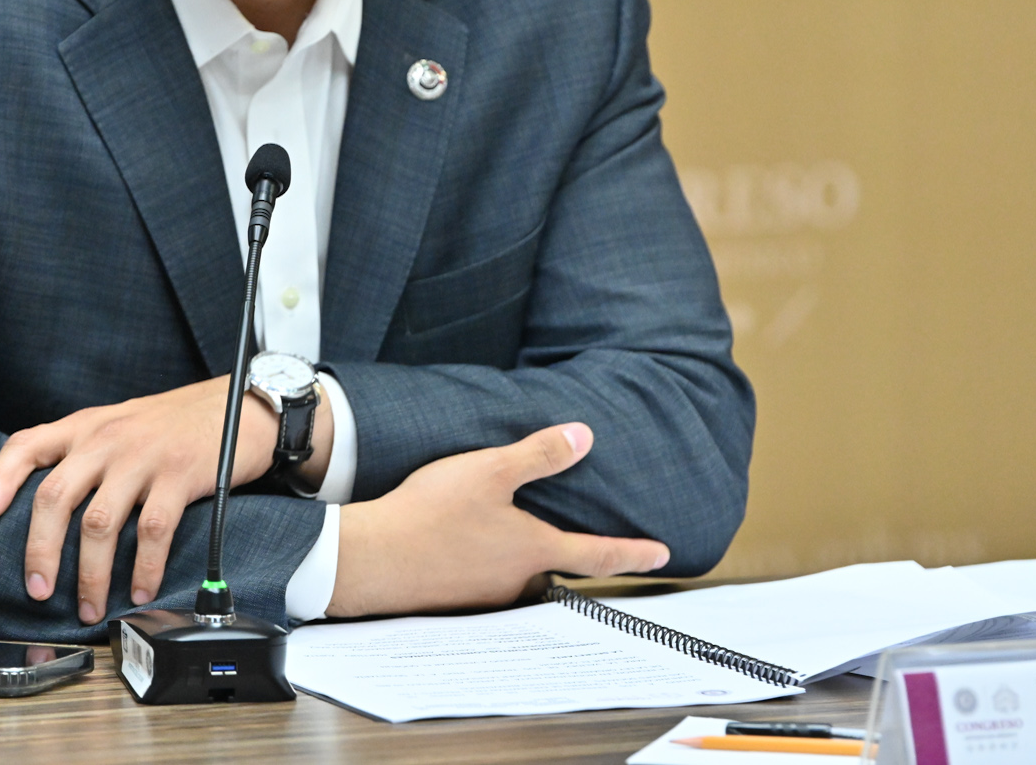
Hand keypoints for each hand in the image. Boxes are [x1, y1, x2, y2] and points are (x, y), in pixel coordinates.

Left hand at [0, 376, 334, 623]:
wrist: (238, 406)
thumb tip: (44, 509)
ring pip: (99, 524)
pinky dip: (144, 569)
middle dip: (40, 551)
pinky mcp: (179, 476)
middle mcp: (106, 439)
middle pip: (56, 497)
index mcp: (85, 427)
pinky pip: (153, 532)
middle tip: (38, 591)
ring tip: (91, 607)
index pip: (27, 445)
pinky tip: (141, 590)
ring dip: (91, 575)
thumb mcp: (118, 425)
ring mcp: (142, 457)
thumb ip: (82, 454)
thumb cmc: (173, 425)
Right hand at [326, 422, 668, 617]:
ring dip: (511, 552)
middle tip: (555, 527)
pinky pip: (481, 577)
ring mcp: (485, 595)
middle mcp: (517, 581)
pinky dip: (479, 559)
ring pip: (514, 572)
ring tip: (492, 525)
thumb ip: (540, 455)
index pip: (600, 554)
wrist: (372, 559)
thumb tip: (584, 437)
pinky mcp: (454, 598)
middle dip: (555, 547)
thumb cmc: (431, 514)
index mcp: (534, 549)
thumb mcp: (490, 470)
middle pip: (552, 565)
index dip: (635, 552)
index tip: (663, 554)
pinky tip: (457, 540)